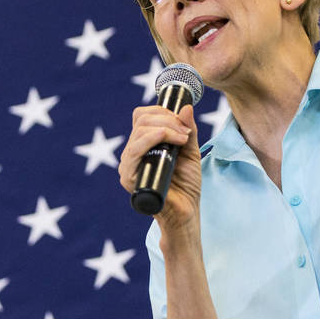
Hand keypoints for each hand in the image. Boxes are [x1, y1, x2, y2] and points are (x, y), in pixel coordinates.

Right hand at [118, 103, 201, 229]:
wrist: (186, 212)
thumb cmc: (186, 185)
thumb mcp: (190, 151)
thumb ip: (188, 129)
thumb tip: (186, 106)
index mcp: (143, 144)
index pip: (143, 116)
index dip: (163, 112)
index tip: (184, 123)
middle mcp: (132, 152)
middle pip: (141, 120)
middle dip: (168, 120)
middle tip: (186, 133)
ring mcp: (128, 165)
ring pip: (139, 132)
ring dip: (165, 129)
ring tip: (183, 140)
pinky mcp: (129, 178)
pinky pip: (134, 151)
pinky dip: (152, 139)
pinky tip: (168, 141)